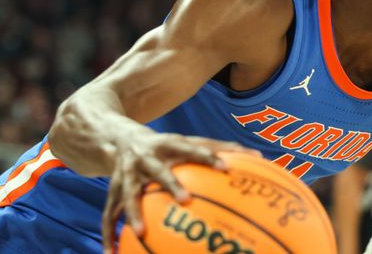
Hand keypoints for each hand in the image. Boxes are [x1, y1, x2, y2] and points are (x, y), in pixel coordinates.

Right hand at [101, 132, 259, 253]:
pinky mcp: (111, 189)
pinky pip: (109, 212)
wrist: (118, 137)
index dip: (207, 156)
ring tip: (141, 232)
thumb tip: (261, 158)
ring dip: (134, 212)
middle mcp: (146, 157)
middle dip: (171, 184)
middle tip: (186, 200)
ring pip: (128, 193)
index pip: (191, 147)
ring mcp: (127, 173)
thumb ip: (221, 149)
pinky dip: (109, 233)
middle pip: (159, 170)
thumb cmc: (167, 146)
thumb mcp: (189, 142)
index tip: (225, 167)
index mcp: (168, 144)